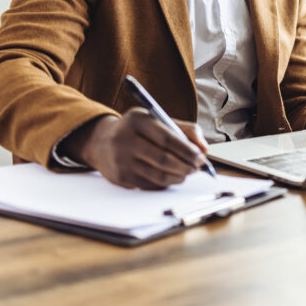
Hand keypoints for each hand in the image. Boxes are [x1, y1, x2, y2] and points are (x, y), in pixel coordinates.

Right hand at [61, 110, 208, 188]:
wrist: (101, 142)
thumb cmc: (137, 130)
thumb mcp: (157, 120)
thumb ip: (184, 130)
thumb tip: (204, 149)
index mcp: (137, 120)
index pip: (167, 138)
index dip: (187, 150)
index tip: (201, 156)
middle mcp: (125, 140)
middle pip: (163, 159)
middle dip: (186, 166)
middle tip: (198, 167)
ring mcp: (121, 161)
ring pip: (158, 175)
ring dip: (179, 176)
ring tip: (187, 172)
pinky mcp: (121, 178)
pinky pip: (151, 185)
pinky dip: (166, 182)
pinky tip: (172, 176)